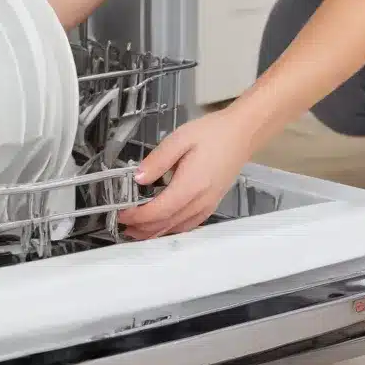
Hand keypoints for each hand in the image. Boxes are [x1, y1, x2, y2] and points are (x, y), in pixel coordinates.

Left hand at [118, 107, 254, 240]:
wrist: (242, 134)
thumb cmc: (213, 133)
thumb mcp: (180, 138)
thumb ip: (158, 160)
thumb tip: (138, 178)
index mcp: (191, 185)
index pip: (159, 210)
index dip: (138, 216)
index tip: (122, 214)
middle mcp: (200, 201)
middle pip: (166, 224)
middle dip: (142, 228)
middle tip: (123, 224)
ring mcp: (208, 205)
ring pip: (177, 228)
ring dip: (155, 232)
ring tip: (136, 230)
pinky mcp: (211, 204)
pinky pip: (189, 224)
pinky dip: (172, 229)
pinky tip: (162, 226)